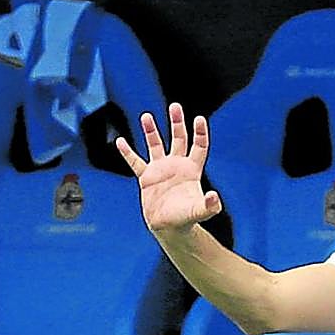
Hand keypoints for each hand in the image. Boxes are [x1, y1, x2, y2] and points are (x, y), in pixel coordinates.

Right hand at [115, 102, 222, 239]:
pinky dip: (127, 152)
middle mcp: (176, 165)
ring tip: (146, 116)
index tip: (198, 119)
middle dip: (177, 123)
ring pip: (155, 145)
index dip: (199, 133)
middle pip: (178, 138)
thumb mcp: (199, 212)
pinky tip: (120, 141)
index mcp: (191, 170)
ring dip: (151, 131)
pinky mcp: (146, 178)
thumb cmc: (186, 219)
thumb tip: (214, 198)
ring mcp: (160, 170)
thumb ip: (209, 206)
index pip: (198, 146)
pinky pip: (135, 162)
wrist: (168, 228)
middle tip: (174, 107)